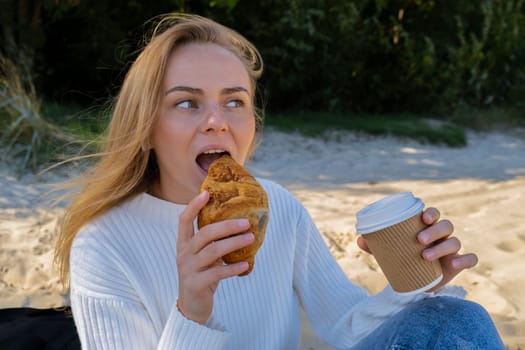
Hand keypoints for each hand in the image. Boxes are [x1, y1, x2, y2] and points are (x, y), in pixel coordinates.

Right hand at [176, 191, 253, 323]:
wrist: (192, 306)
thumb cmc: (202, 274)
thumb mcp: (204, 256)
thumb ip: (213, 242)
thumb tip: (239, 223)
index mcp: (183, 243)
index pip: (184, 220)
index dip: (194, 206)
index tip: (206, 192)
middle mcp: (183, 253)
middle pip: (205, 234)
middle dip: (227, 226)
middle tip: (246, 222)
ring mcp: (188, 269)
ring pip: (213, 251)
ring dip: (234, 243)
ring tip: (251, 238)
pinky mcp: (196, 284)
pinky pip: (217, 272)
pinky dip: (233, 268)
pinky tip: (246, 264)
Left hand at [356, 207, 477, 291]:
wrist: (416, 283)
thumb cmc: (404, 259)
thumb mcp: (390, 253)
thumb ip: (376, 246)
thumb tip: (359, 240)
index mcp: (427, 227)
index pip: (432, 214)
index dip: (431, 213)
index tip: (423, 217)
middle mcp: (442, 236)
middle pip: (446, 225)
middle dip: (435, 230)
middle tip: (419, 240)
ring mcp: (451, 250)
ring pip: (455, 242)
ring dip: (442, 247)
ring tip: (426, 256)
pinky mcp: (458, 264)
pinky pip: (470, 259)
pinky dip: (465, 260)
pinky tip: (455, 264)